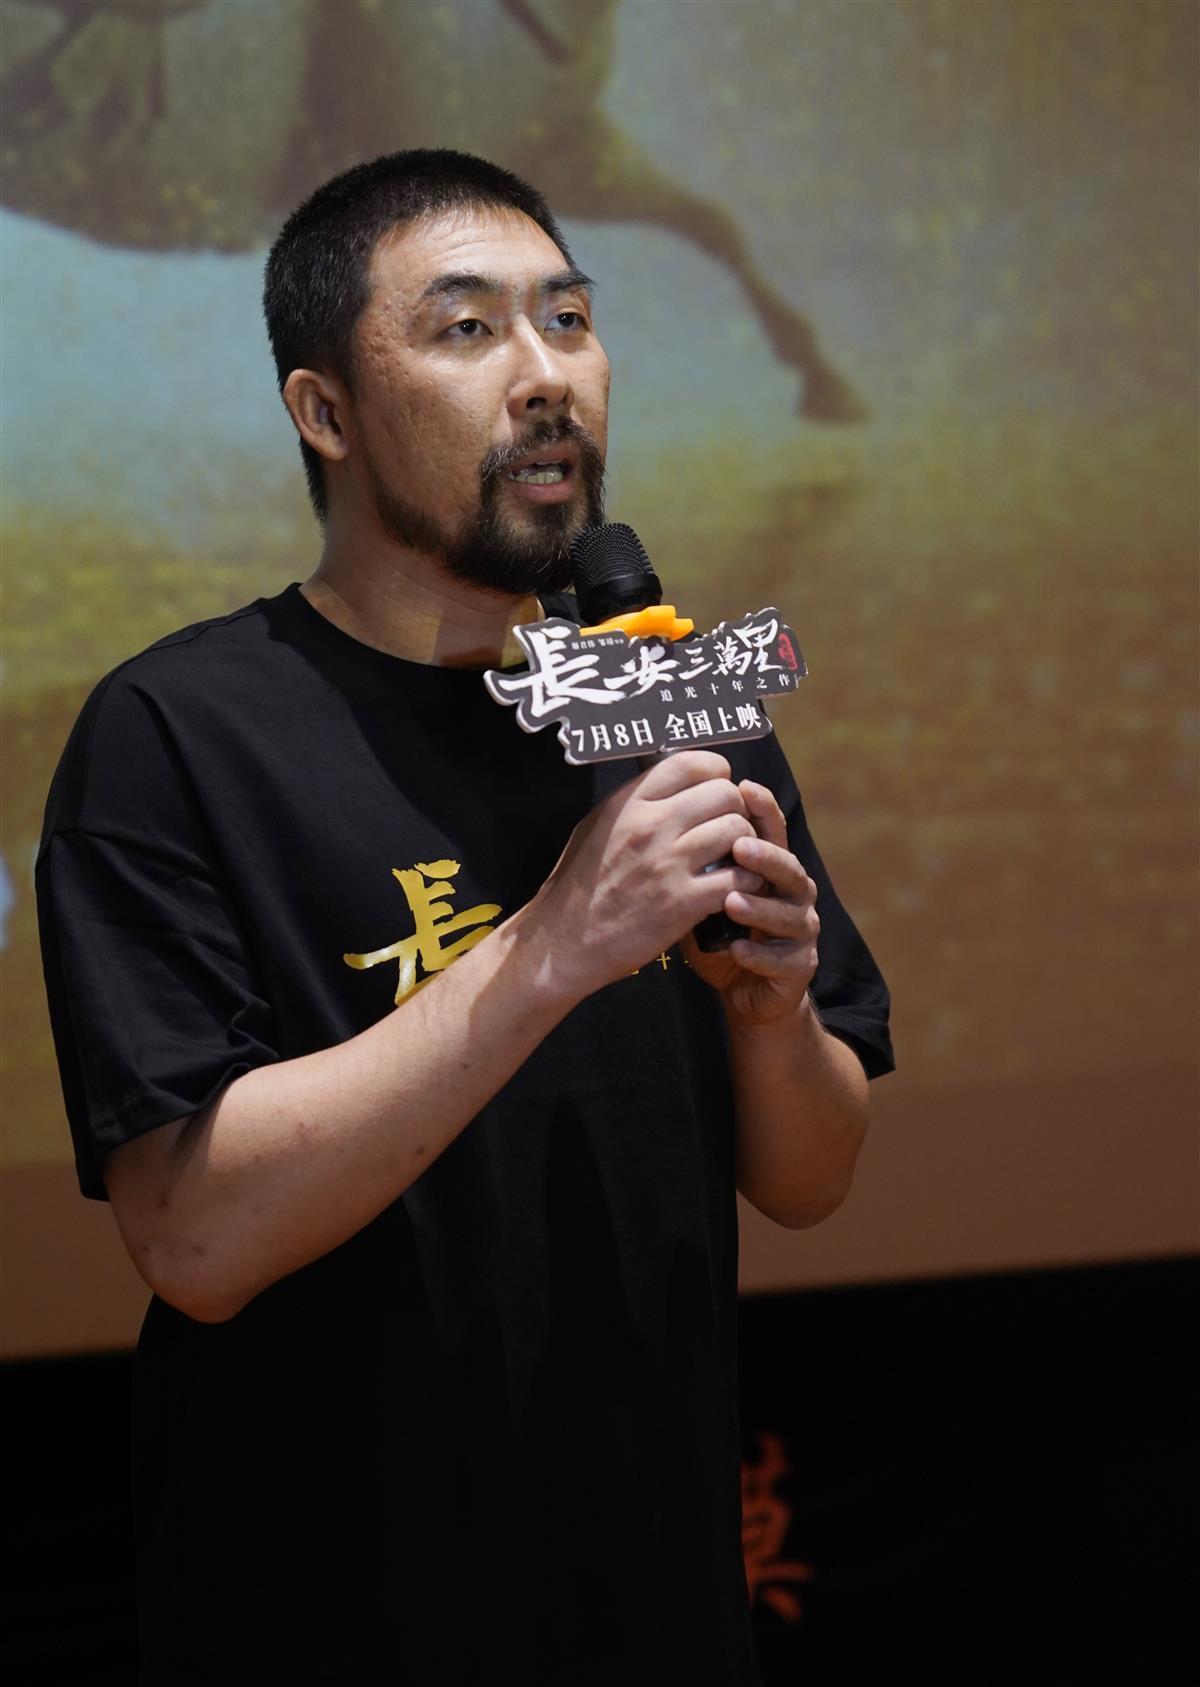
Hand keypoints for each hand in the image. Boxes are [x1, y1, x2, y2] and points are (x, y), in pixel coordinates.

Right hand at [525, 751, 764, 1000]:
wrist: (563, 941)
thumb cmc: (579, 886)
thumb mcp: (597, 827)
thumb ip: (634, 804)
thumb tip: (672, 786)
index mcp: (629, 802)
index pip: (692, 763)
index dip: (716, 774)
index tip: (716, 793)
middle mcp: (651, 825)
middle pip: (725, 794)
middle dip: (736, 811)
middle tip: (729, 832)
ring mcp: (668, 863)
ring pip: (738, 831)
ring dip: (747, 846)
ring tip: (736, 862)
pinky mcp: (682, 902)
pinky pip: (739, 877)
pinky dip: (747, 883)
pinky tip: (736, 890)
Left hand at [685, 780, 819, 1025]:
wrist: (742, 988)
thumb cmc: (719, 930)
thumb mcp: (702, 891)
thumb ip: (697, 860)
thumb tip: (664, 814)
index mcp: (771, 867)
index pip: (771, 830)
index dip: (763, 808)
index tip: (744, 788)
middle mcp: (793, 893)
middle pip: (788, 866)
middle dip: (765, 856)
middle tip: (739, 847)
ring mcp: (801, 930)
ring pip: (790, 913)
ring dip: (761, 907)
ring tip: (732, 903)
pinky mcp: (799, 967)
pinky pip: (783, 959)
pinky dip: (759, 954)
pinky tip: (737, 949)